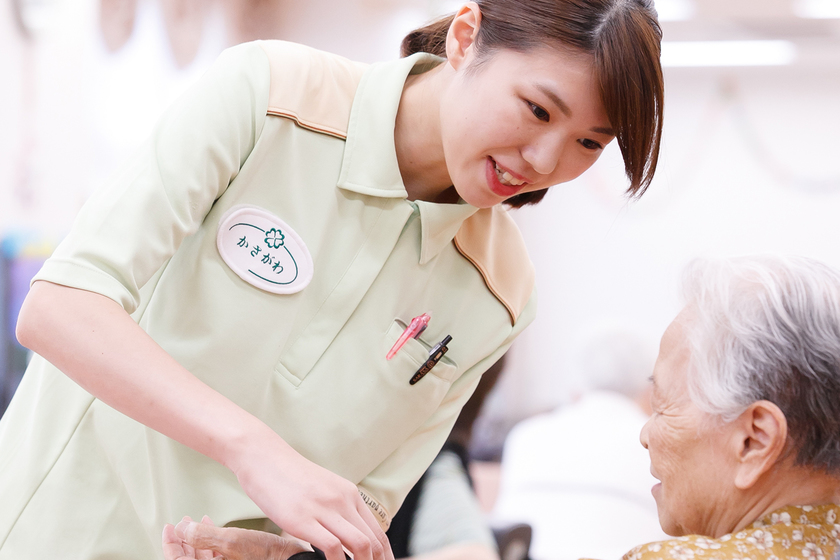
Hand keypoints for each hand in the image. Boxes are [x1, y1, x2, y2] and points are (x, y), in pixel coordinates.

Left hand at [162, 515, 308, 559]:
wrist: (290, 559)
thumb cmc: (267, 556)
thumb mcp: (231, 541)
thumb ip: (203, 535)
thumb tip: (181, 529)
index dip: (171, 544)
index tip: (169, 528)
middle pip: (189, 558)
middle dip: (183, 539)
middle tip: (180, 524)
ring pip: (203, 555)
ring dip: (197, 538)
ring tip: (195, 523)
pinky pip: (216, 553)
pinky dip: (212, 540)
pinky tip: (214, 527)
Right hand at [230, 434, 393, 559]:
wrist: (262, 456)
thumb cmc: (287, 476)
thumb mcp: (322, 489)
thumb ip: (336, 508)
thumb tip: (345, 536)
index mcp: (349, 493)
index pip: (378, 532)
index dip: (384, 556)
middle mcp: (342, 499)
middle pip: (373, 541)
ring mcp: (323, 509)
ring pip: (361, 545)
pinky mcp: (302, 519)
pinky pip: (332, 548)